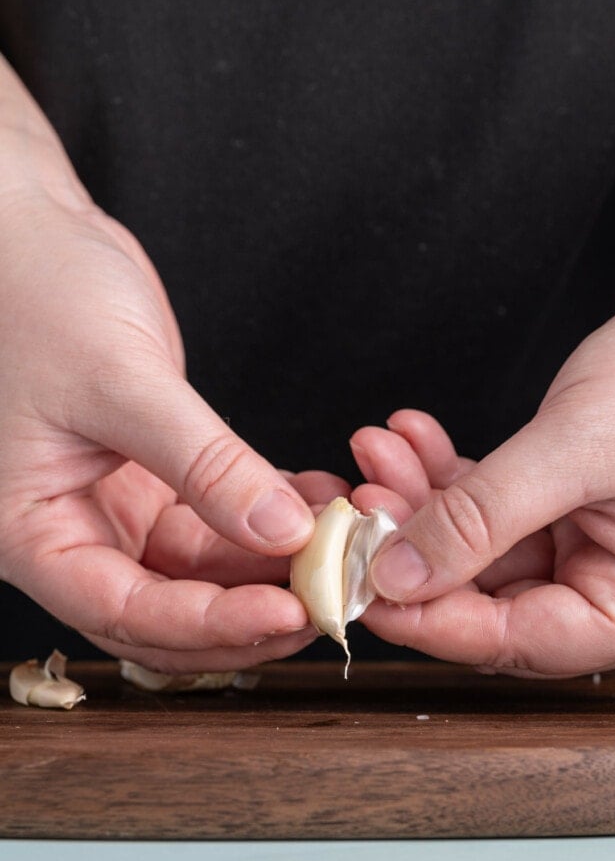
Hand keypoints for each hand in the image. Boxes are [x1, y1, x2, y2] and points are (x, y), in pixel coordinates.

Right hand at [0, 184, 347, 671]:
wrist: (29, 236)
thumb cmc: (36, 294)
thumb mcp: (120, 381)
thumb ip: (203, 462)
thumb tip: (282, 531)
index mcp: (32, 531)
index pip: (123, 610)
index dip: (208, 625)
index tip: (287, 612)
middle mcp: (72, 532)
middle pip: (166, 611)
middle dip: (246, 615)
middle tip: (326, 600)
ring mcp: (116, 507)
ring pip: (203, 571)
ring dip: (270, 568)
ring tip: (337, 549)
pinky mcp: (155, 479)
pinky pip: (221, 522)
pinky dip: (270, 518)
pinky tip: (318, 503)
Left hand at [350, 255, 614, 676]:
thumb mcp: (579, 446)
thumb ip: (484, 516)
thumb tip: (397, 576)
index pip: (518, 642)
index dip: (430, 621)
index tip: (360, 590)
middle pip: (488, 599)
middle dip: (414, 547)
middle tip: (357, 509)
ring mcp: (592, 548)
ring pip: (479, 549)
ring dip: (421, 501)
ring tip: (376, 454)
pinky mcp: (569, 508)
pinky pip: (493, 507)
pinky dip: (449, 476)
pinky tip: (411, 438)